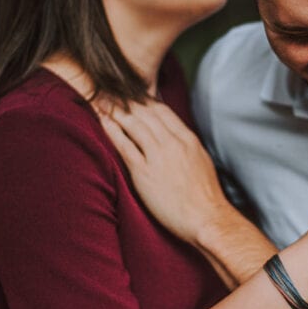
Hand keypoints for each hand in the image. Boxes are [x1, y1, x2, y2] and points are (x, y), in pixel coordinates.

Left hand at [96, 98, 234, 243]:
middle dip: (126, 100)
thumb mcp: (201, 161)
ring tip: (101, 100)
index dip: (144, 100)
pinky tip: (103, 121)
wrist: (206, 217)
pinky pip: (125, 145)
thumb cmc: (205, 196)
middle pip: (146, 113)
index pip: (162, 111)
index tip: (131, 94)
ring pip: (134, 124)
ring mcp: (158, 156)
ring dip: (115, 110)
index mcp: (188, 139)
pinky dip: (112, 130)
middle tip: (110, 90)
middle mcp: (173, 143)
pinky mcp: (144, 172)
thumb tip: (176, 139)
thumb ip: (186, 147)